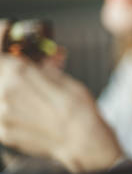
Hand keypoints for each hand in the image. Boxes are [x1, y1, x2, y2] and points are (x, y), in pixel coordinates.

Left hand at [0, 28, 122, 173]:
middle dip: (10, 63)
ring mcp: (2, 115)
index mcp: (18, 75)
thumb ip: (41, 66)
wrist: (83, 142)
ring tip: (31, 89)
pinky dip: (10, 105)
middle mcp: (4, 94)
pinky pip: (1, 111)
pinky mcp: (4, 132)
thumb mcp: (63, 77)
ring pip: (1, 91)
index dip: (2, 36)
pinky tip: (28, 106)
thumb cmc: (79, 110)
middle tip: (25, 65)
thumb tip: (37, 58)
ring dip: (11, 84)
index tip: (7, 31)